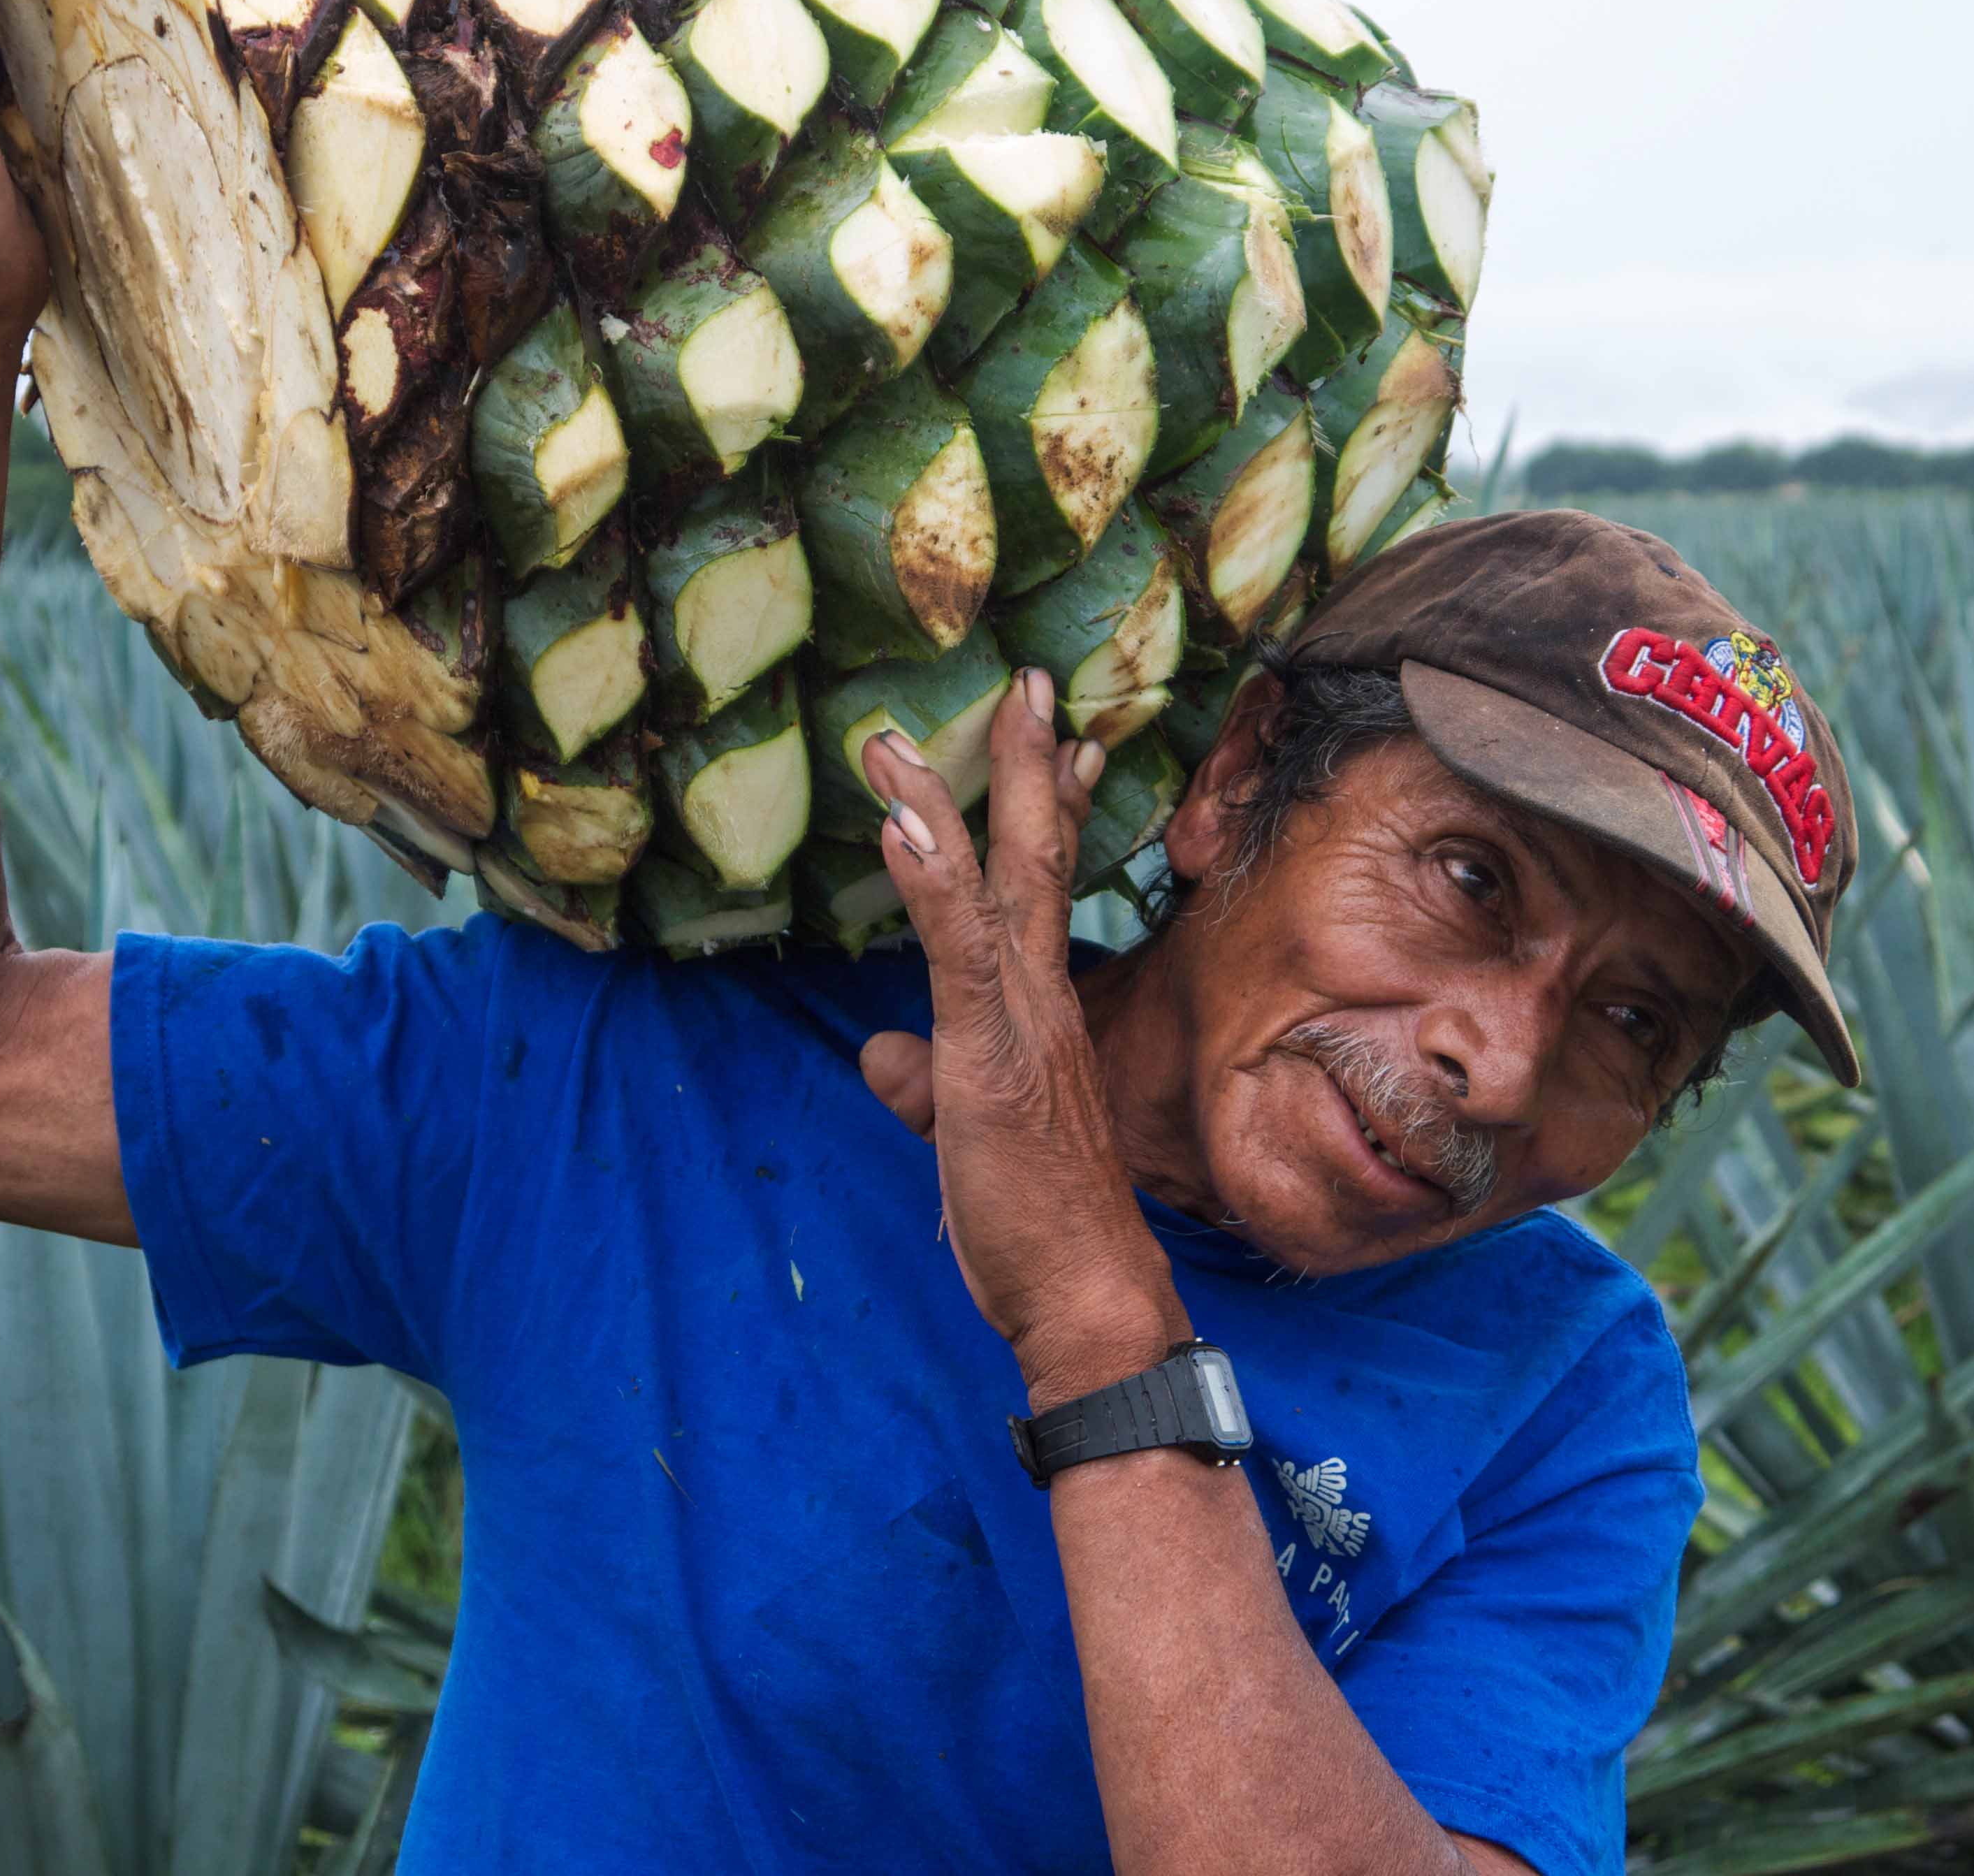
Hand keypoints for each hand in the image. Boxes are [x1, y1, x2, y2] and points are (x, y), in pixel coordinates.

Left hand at [858, 673, 1186, 1407]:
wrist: (1090, 1293)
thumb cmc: (1041, 1226)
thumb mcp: (968, 1139)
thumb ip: (929, 1084)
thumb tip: (882, 1053)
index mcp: (1042, 1011)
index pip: (1045, 888)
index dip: (1047, 809)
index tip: (1062, 740)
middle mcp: (1042, 999)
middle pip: (1034, 857)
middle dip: (1028, 765)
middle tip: (1028, 680)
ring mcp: (1020, 1020)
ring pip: (992, 885)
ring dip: (951, 798)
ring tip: (903, 734)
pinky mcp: (989, 1053)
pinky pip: (959, 948)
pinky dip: (931, 879)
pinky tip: (900, 826)